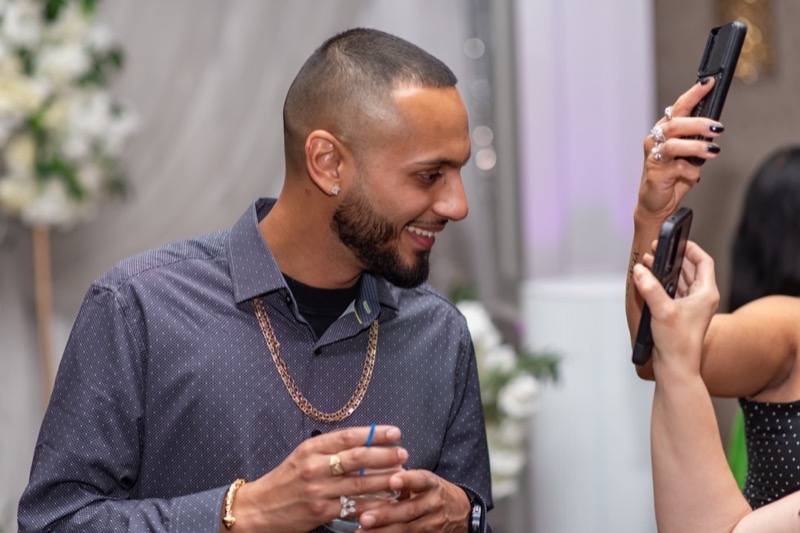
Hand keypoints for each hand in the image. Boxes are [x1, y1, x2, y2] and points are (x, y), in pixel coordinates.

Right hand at [228, 426, 407, 532]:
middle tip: (403, 453)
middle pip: (356, 458)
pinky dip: (373, 503)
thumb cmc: (284, 481)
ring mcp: (317, 490)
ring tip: (401, 475)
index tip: (394, 432)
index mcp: (311, 449)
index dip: (374, 433)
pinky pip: (353, 506)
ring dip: (384, 480)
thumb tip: (364, 444)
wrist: (258, 509)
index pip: (347, 437)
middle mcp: (314, 467)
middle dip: (384, 455)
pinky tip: (387, 501)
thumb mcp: (302, 457)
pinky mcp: (320, 512)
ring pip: (359, 483)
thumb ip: (329, 451)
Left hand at [356, 470, 469, 531]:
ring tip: (362, 531)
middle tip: (364, 517)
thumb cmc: (433, 493)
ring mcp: (433, 524)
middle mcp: (434, 504)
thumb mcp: (425, 481)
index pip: (420, 480)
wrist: (462, 513)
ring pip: (407, 529)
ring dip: (383, 531)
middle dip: (385, 515)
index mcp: (431, 484)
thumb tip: (372, 472)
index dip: (406, 480)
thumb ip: (404, 479)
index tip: (392, 480)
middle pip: (409, 510)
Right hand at [633, 241, 718, 374]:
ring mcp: (689, 306)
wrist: (676, 367)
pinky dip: (659, 283)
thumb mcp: (663, 311)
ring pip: (678, 280)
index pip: (703, 261)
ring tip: (647, 262)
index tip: (676, 240)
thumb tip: (640, 270)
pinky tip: (647, 280)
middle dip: (672, 257)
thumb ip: (650, 288)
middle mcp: (700, 298)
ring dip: (664, 270)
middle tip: (656, 249)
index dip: (691, 248)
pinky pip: (670, 291)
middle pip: (689, 268)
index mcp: (706, 293)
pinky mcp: (678, 313)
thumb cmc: (679, 343)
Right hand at [636, 79, 724, 223]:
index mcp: (663, 131)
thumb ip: (696, 140)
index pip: (678, 108)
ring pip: (674, 144)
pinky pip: (678, 167)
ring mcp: (653, 157)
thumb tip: (713, 127)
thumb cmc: (672, 177)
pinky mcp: (655, 174)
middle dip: (699, 123)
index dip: (693, 94)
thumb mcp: (688, 154)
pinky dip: (691, 171)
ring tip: (713, 150)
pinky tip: (693, 176)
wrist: (656, 204)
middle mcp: (655, 141)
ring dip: (696, 146)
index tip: (708, 84)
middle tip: (718, 128)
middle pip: (676, 124)